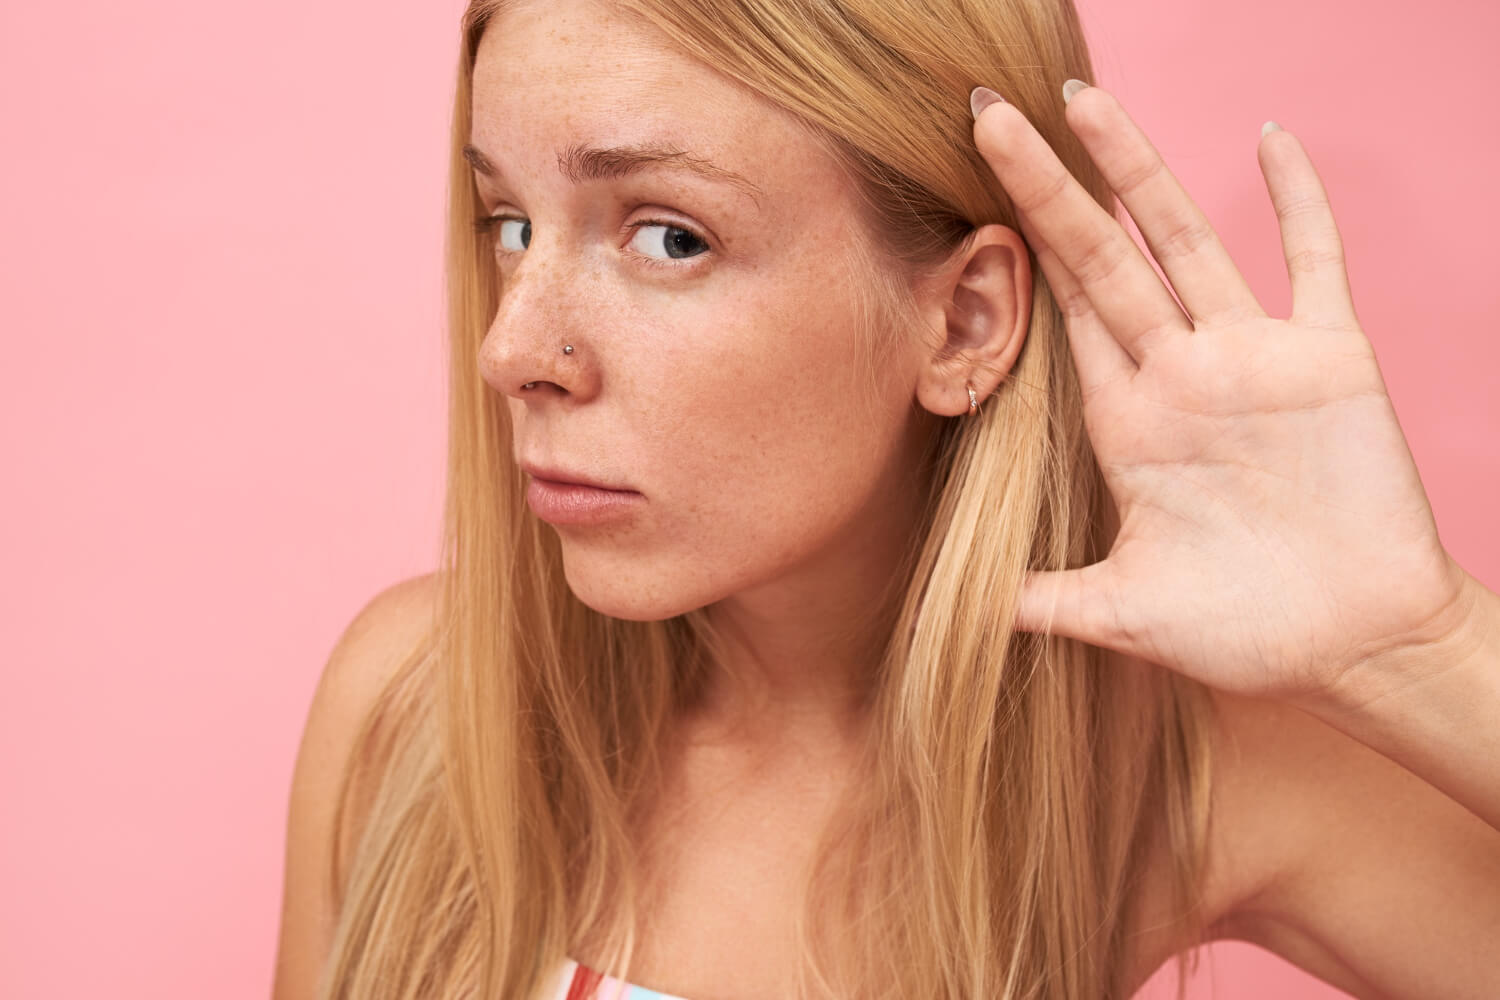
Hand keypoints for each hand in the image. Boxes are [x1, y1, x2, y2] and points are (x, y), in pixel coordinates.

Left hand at [972, 82, 1469, 703]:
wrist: (1358, 646)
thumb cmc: (1245, 633)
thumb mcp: (1122, 614)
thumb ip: (1043, 600)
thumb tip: (960, 616)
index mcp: (1126, 421)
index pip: (1057, 313)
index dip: (1012, 252)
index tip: (963, 194)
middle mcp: (1179, 373)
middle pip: (1099, 257)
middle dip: (1046, 187)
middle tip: (987, 112)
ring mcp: (1251, 357)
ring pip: (1184, 239)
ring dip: (1137, 170)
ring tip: (1083, 102)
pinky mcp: (1329, 357)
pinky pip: (1314, 258)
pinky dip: (1298, 199)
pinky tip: (1272, 138)